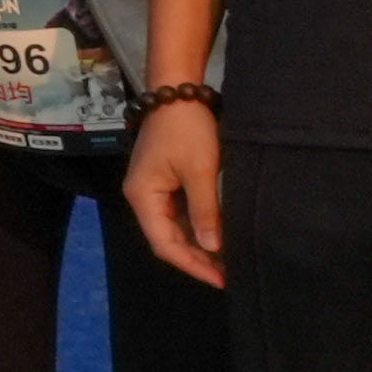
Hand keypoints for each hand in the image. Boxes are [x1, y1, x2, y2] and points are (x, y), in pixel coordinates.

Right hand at [122, 95, 225, 285]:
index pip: (164, 244)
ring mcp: (152, 189)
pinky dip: (197, 228)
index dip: (193, 265)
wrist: (178, 91)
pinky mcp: (164, 181)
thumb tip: (213, 247)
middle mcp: (142, 197)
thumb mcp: (200, 170)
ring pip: (173, 228)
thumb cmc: (187, 130)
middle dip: (197, 258)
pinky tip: (217, 235)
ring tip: (227, 260)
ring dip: (198, 245)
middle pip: (167, 239)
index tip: (222, 280)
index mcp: (143, 197)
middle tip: (229, 274)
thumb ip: (205, 211)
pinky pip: (178, 214)